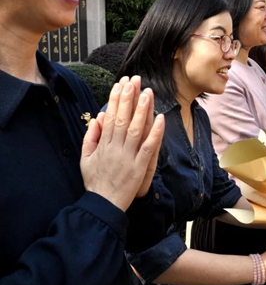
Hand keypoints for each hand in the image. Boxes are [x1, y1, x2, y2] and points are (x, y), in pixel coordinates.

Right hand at [80, 78, 164, 210]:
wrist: (103, 204)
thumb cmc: (95, 181)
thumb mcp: (86, 158)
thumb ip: (91, 137)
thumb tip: (98, 117)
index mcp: (103, 144)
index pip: (111, 117)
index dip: (116, 99)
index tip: (121, 84)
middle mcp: (115, 148)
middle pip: (122, 118)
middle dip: (129, 98)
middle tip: (134, 80)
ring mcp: (128, 157)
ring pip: (135, 129)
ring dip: (142, 110)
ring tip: (147, 93)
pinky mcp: (139, 167)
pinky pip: (148, 147)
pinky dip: (154, 133)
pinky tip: (160, 118)